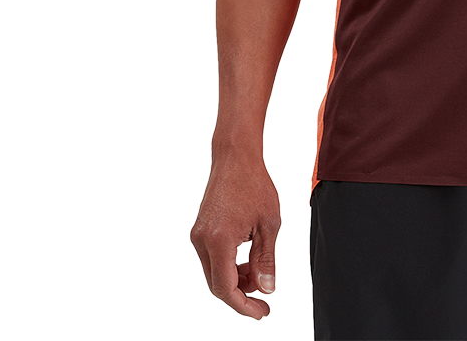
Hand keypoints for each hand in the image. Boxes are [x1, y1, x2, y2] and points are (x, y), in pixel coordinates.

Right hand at [190, 151, 281, 318]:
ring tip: (257, 271)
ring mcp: (199, 234)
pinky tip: (245, 258)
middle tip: (262, 293)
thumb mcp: (268, 224)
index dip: (244, 304)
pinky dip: (228, 263)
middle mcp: (203, 239)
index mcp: (219, 240)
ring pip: (213, 271)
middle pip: (217, 283)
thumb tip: (266, 285)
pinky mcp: (200, 229)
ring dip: (235, 277)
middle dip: (240, 292)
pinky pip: (212, 257)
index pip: (226, 288)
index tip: (259, 309)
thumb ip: (266, 259)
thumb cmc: (251, 181)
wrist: (236, 157)